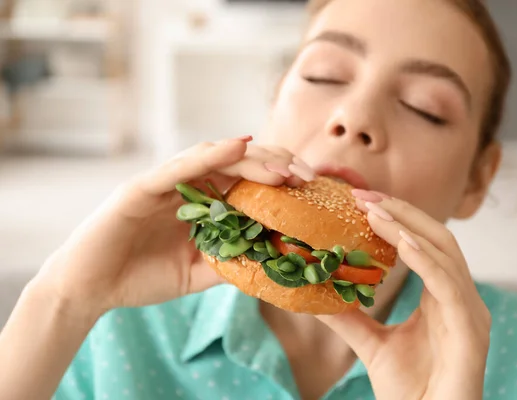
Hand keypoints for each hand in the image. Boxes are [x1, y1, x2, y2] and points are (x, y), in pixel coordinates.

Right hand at [32, 137, 312, 318]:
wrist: (90, 289)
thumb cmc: (141, 277)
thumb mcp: (198, 274)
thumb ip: (231, 262)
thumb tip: (273, 260)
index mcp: (200, 204)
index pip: (246, 183)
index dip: (279, 181)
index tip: (312, 188)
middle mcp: (185, 186)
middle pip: (237, 165)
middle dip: (275, 165)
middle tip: (308, 173)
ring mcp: (163, 183)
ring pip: (213, 158)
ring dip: (251, 158)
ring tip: (283, 165)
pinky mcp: (140, 188)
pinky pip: (178, 167)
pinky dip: (209, 155)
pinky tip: (237, 146)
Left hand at [318, 192, 490, 399]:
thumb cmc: (410, 392)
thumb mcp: (373, 345)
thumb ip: (350, 319)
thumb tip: (317, 294)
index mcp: (444, 298)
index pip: (425, 244)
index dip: (397, 218)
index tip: (361, 201)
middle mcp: (462, 299)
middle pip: (438, 238)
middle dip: (402, 213)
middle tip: (364, 196)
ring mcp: (471, 314)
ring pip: (446, 253)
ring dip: (409, 228)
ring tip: (376, 212)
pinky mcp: (472, 332)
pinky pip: (449, 286)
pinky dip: (426, 260)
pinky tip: (401, 243)